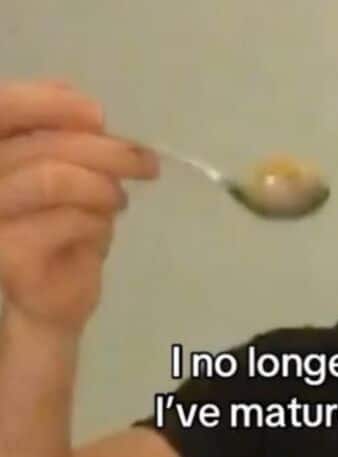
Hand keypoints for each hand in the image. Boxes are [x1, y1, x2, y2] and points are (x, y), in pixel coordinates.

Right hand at [0, 78, 158, 334]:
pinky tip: (103, 230)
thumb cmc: (62, 232)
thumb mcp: (70, 176)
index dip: (47, 103)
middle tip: (145, 162)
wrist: (56, 298)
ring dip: (101, 187)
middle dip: (104, 150)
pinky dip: (99, 222)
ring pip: (53, 179)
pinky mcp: (11, 251)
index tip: (98, 114)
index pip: (4, 110)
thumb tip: (77, 98)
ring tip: (119, 201)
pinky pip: (68, 220)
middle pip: (42, 146)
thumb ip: (66, 138)